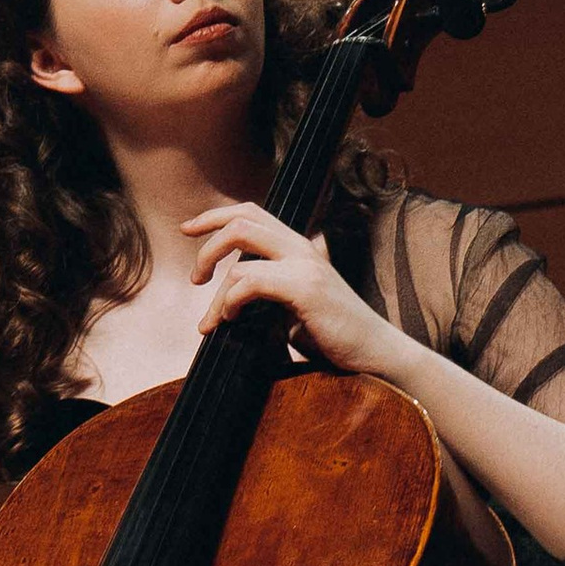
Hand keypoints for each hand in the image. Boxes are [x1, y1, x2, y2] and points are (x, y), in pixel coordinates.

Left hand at [183, 204, 398, 372]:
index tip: (188, 230)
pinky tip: (231, 320)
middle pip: (241, 220)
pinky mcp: (305, 288)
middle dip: (207, 244)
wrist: (376, 353)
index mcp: (298, 246)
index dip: (214, 216)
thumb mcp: (295, 305)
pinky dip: (230, 302)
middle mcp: (302, 247)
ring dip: (216, 293)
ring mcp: (305, 265)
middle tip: (195, 278)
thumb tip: (228, 297)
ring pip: (239, 256)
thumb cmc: (335, 335)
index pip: (251, 212)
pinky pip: (249, 282)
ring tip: (213, 320)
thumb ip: (268, 290)